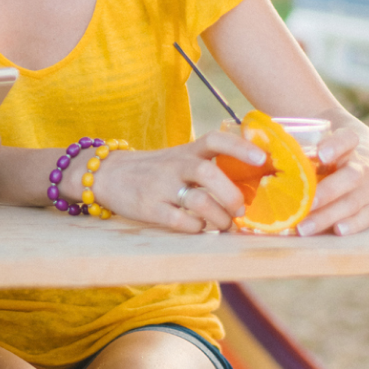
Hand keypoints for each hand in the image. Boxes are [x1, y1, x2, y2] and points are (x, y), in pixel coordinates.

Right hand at [89, 131, 265, 232]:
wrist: (107, 175)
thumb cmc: (155, 170)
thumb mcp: (179, 158)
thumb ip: (208, 164)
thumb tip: (252, 181)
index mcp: (186, 151)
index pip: (215, 140)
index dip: (240, 147)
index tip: (262, 158)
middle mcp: (175, 166)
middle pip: (209, 174)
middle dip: (231, 195)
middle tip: (241, 210)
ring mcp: (161, 187)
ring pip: (199, 201)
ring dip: (219, 218)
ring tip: (224, 225)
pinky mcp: (149, 208)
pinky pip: (180, 221)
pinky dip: (196, 227)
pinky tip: (198, 227)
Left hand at [296, 128, 368, 235]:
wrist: (366, 162)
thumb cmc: (329, 154)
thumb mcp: (318, 143)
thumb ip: (291, 147)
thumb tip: (252, 147)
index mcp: (351, 143)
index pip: (347, 139)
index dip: (336, 146)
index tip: (320, 155)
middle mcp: (366, 165)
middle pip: (351, 176)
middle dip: (327, 192)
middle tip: (305, 204)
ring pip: (354, 201)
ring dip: (329, 215)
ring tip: (304, 227)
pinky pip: (368, 217)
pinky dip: (354, 224)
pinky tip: (337, 231)